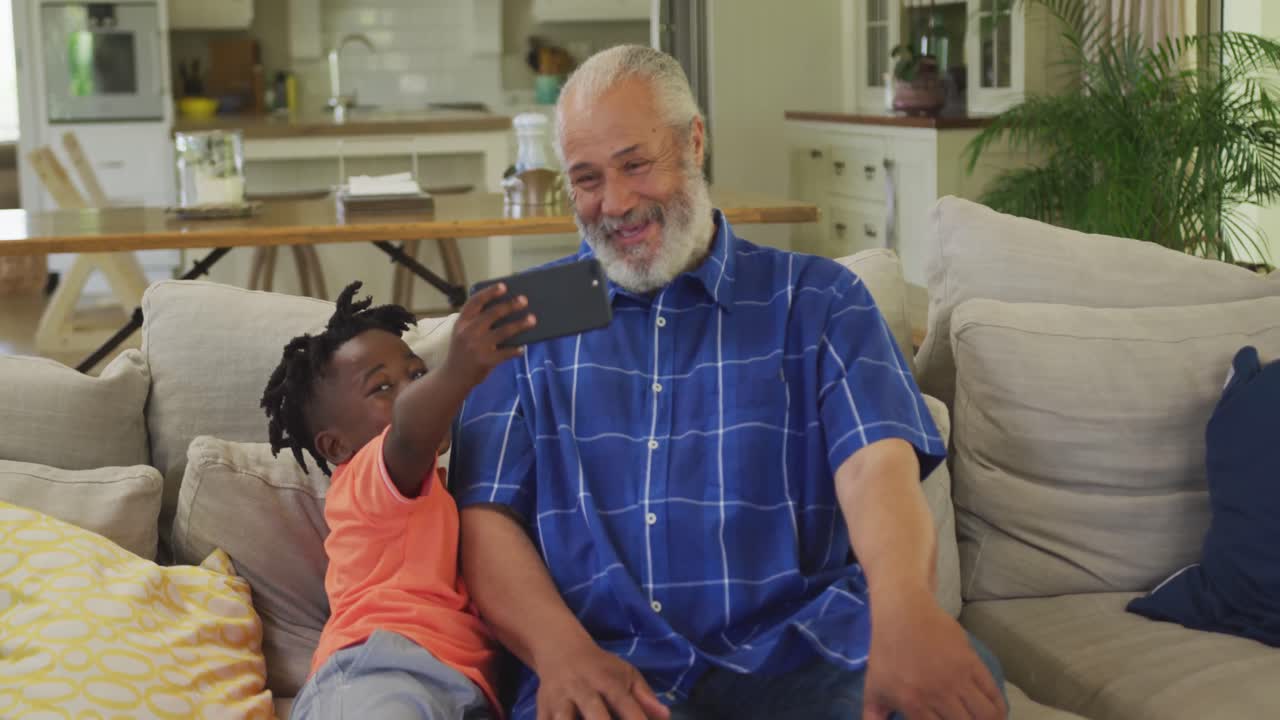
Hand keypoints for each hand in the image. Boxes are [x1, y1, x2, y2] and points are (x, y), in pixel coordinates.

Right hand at [443, 282, 536, 385]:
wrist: (453, 377)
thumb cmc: (463, 351)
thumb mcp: (462, 333)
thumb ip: (477, 322)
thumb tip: (508, 310)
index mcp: (462, 322)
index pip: (475, 302)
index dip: (489, 292)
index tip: (503, 286)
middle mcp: (468, 332)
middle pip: (493, 314)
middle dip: (510, 306)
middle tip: (524, 300)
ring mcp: (476, 346)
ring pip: (503, 332)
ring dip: (520, 325)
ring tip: (532, 319)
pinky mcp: (485, 361)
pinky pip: (505, 353)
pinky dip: (515, 350)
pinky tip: (523, 348)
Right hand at [535, 637, 670, 719]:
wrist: (561, 650)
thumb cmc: (600, 668)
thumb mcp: (626, 673)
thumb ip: (645, 696)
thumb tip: (666, 716)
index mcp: (607, 681)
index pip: (625, 703)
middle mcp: (582, 690)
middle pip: (595, 714)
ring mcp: (559, 702)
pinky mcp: (542, 711)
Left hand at [863, 588, 1005, 719]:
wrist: (903, 613)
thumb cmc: (886, 653)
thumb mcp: (873, 688)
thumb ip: (873, 717)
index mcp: (914, 705)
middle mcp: (939, 695)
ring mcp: (958, 678)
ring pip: (986, 714)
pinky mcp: (972, 662)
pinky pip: (993, 692)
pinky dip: (998, 707)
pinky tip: (996, 713)